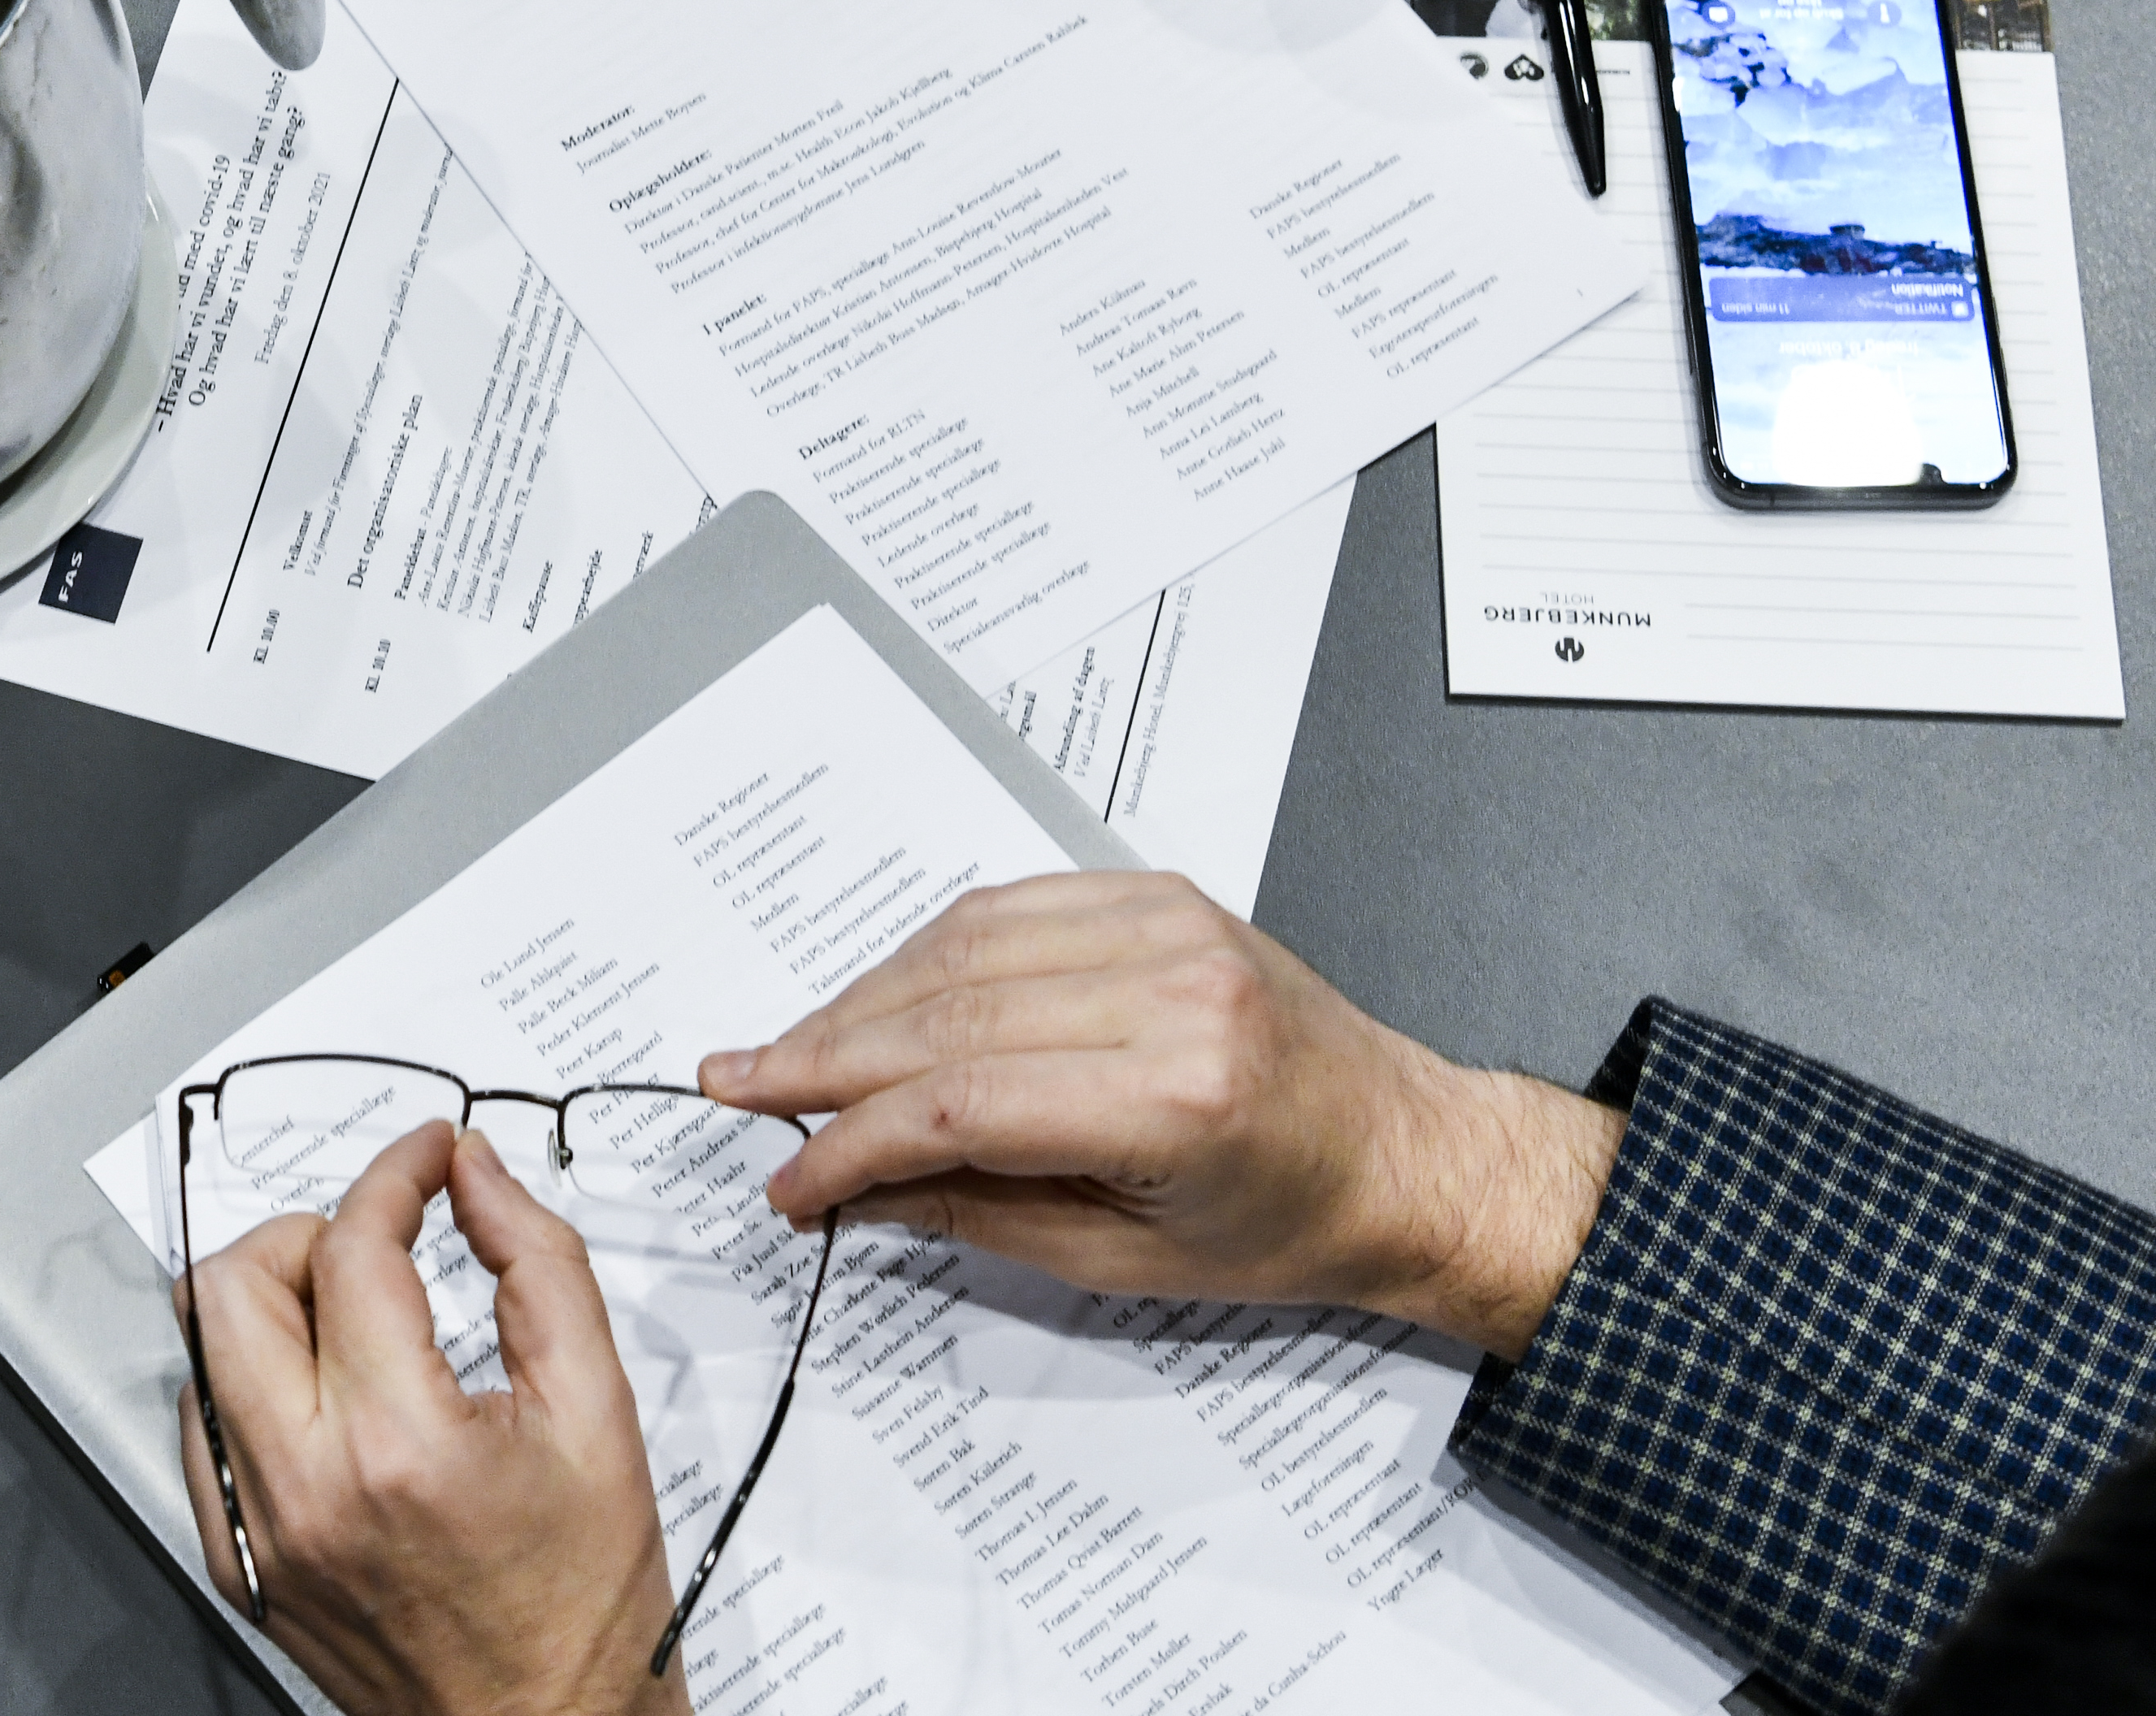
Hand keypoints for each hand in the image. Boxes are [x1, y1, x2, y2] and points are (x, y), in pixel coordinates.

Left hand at [176, 1120, 694, 1715]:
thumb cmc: (585, 1611)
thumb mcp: (599, 1416)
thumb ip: (539, 1267)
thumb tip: (476, 1178)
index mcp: (399, 1446)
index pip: (353, 1248)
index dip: (396, 1175)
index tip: (429, 1161)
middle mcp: (306, 1491)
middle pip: (232, 1284)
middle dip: (308, 1233)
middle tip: (379, 1244)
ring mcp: (259, 1535)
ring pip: (205, 1352)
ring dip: (276, 1308)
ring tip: (363, 1326)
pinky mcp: (242, 1568)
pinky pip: (205, 1434)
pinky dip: (253, 1388)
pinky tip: (327, 1399)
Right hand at [697, 873, 1619, 1359]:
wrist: (1413, 1154)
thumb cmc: (1296, 1223)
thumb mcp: (1129, 1261)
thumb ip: (978, 1211)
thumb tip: (853, 1188)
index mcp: (1174, 1096)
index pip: (956, 1103)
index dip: (849, 1140)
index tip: (789, 1181)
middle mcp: (1170, 991)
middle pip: (944, 1015)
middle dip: (825, 1056)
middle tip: (742, 1086)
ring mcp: (1168, 927)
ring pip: (961, 948)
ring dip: (864, 999)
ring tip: (795, 1049)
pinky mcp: (1162, 895)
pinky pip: (1010, 908)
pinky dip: (932, 952)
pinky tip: (883, 995)